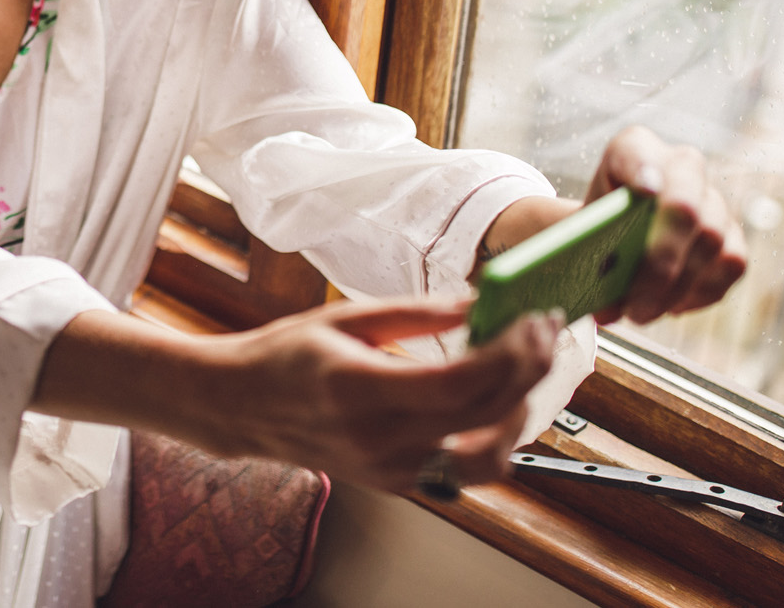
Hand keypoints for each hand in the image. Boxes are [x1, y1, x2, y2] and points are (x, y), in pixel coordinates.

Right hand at [192, 298, 561, 494]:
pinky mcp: (397, 483)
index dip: (508, 354)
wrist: (241, 408)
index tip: (531, 321)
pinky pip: (464, 470)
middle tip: (542, 333)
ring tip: (523, 372)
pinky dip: (492, 436)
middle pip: (484, 418)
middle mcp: (378, 440)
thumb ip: (416, 313)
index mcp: (359, 390)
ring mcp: (389, 470)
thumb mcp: (346, 318)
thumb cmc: (286, 356)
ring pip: (488, 461)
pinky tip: (494, 399)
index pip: (459, 384)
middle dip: (528, 373)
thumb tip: (478, 301)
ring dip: (519, 415)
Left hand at [586, 125, 747, 323]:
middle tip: (634, 307)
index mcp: (632, 149)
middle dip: (660, 262)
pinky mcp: (734, 233)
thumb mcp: (580, 230)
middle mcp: (681, 165)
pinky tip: (670, 307)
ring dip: (676, 289)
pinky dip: (701, 293)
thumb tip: (602, 304)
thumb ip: (585, 249)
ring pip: (711, 240)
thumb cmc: (596, 229)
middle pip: (684, 206)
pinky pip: (731, 264)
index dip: (643, 169)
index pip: (636, 150)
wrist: (618, 233)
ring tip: (640, 314)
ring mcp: (713, 198)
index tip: (644, 190)